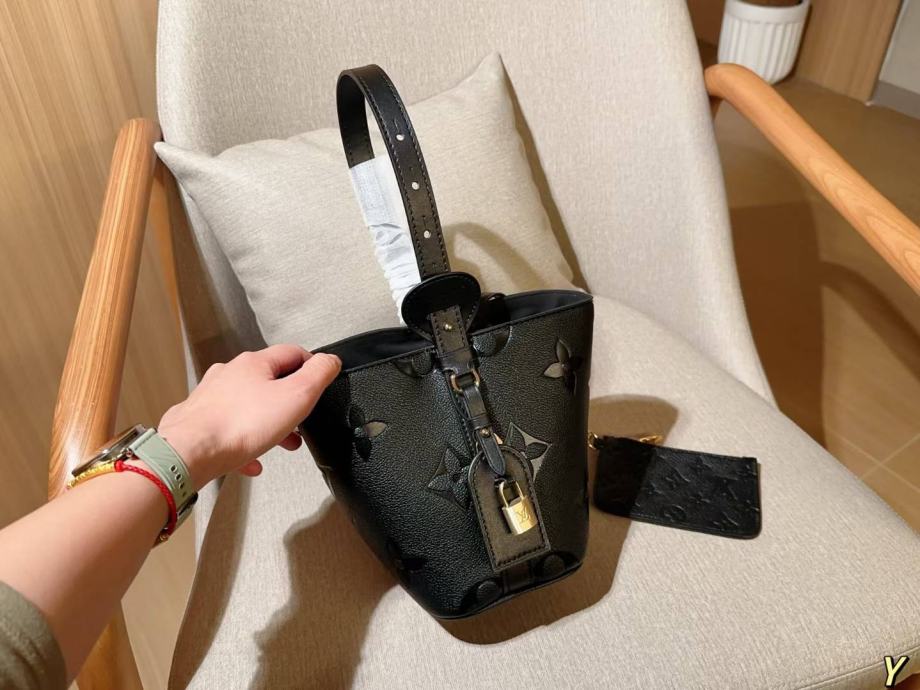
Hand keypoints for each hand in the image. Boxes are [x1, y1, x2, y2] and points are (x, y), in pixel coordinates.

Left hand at [157, 345, 340, 489]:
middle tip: (301, 420)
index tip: (320, 379)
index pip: (292, 353)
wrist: (189, 453)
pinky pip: (228, 430)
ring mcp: (210, 397)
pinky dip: (244, 443)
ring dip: (268, 424)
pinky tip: (252, 462)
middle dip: (289, 403)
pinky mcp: (198, 421)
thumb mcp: (296, 396)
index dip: (311, 366)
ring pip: (247, 407)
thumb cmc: (239, 426)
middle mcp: (228, 375)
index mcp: (253, 363)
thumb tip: (330, 360)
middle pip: (268, 383)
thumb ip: (318, 375)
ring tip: (281, 444)